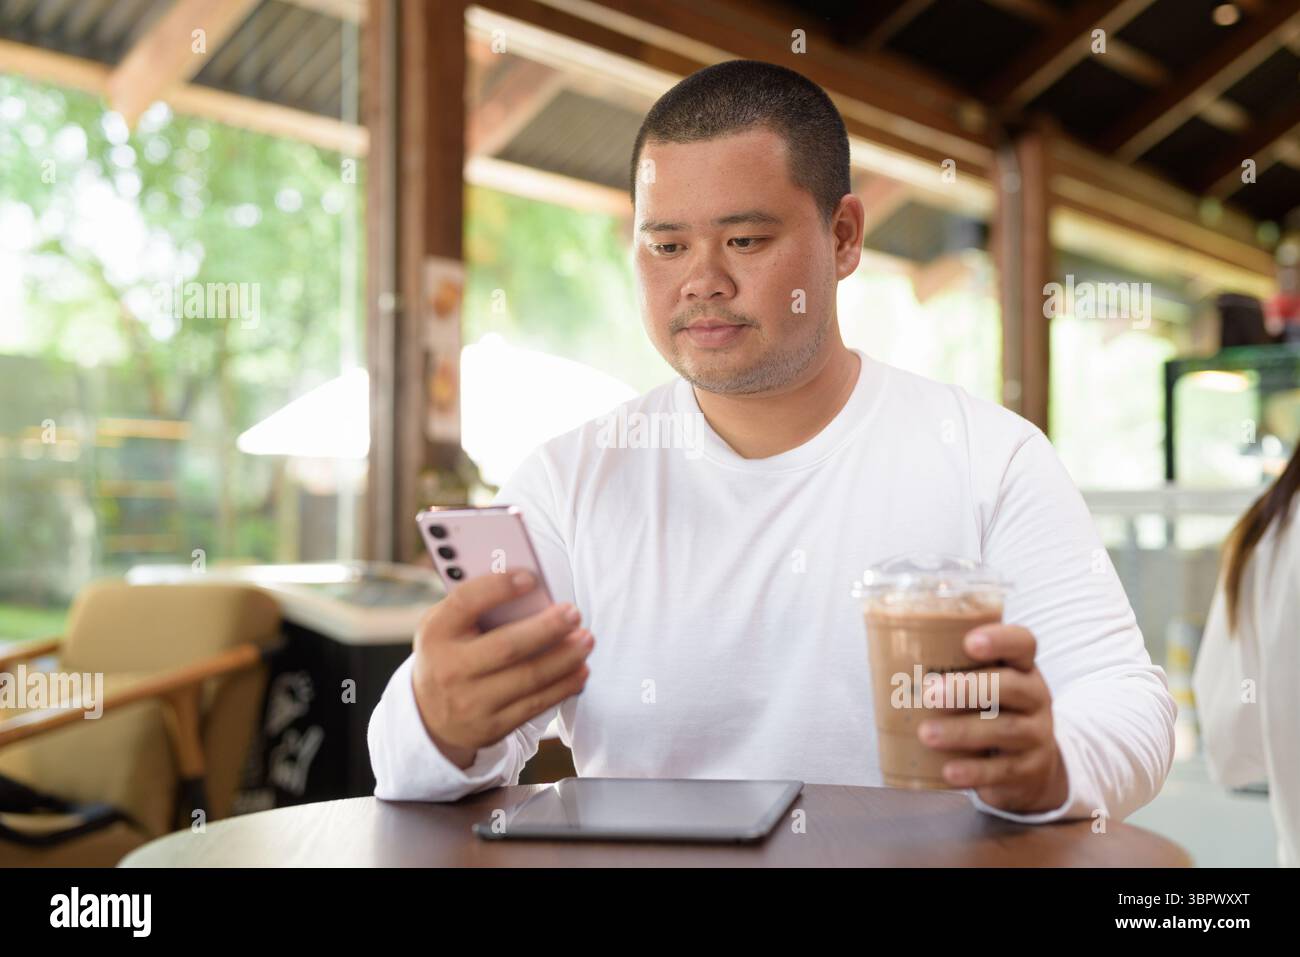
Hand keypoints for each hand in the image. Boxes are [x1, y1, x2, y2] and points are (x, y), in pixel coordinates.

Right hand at [411, 569, 593, 768]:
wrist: (429, 716)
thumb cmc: (449, 653)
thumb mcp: (447, 626)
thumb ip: (478, 605)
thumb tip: (531, 587)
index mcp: (436, 633)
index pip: (465, 603)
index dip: (498, 588)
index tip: (531, 578)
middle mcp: (450, 669)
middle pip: (507, 646)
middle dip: (547, 628)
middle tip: (574, 613)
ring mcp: (471, 702)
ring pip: (529, 678)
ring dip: (565, 658)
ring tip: (586, 639)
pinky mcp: (492, 727)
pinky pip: (536, 704)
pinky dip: (564, 685)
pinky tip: (581, 670)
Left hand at [916, 624, 1069, 813]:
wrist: (1031, 768)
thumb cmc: (992, 712)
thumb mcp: (983, 688)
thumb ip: (951, 671)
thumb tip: (885, 657)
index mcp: (1021, 668)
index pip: (1022, 643)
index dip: (1000, 639)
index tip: (969, 642)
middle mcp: (1035, 698)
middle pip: (1011, 686)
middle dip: (968, 688)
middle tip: (929, 693)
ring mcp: (1036, 735)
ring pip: (1004, 730)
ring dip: (962, 731)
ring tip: (926, 734)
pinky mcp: (1029, 770)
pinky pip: (1003, 770)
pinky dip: (974, 772)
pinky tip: (948, 771)